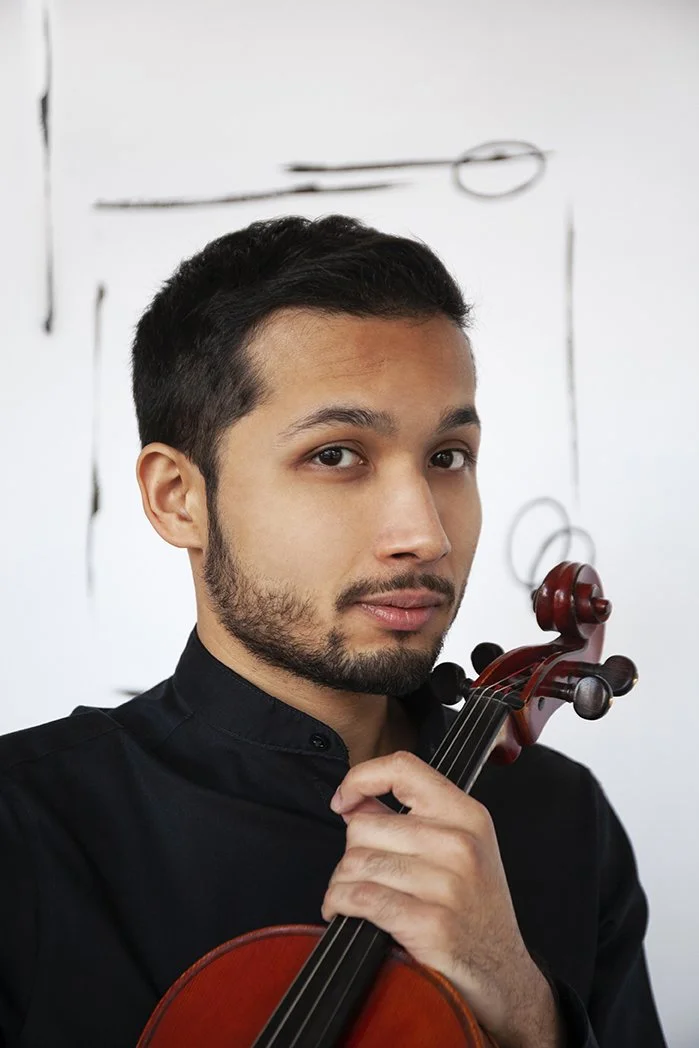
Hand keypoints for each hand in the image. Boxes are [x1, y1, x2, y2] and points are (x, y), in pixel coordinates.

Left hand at [321, 751, 562, 1047]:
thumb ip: (412, 819)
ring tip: (351, 896)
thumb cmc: (475, 909)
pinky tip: (344, 911)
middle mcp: (460, 842)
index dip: (362, 777)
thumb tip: (355, 801)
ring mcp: (447, 882)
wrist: (504, 975)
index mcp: (467, 815)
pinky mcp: (430, 922)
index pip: (404, 768)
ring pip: (356, 863)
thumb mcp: (462, 849)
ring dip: (341, 883)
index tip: (344, 799)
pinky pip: (361, 898)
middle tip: (361, 873)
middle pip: (365, 826)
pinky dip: (340, 904)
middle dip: (351, 853)